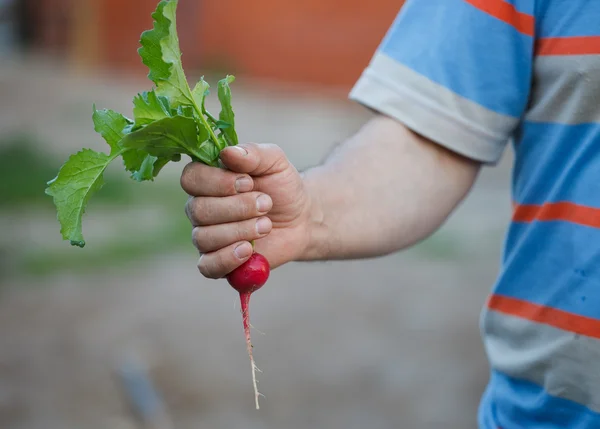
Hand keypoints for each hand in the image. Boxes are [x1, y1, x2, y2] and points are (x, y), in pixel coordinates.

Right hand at [181, 143, 312, 278]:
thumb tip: (227, 152)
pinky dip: (227, 259)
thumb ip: (253, 152)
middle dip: (237, 208)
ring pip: (204, 237)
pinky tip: (248, 250)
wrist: (301, 218)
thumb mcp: (274, 162)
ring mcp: (206, 236)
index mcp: (207, 179)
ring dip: (240, 231)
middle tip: (266, 204)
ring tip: (266, 225)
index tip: (249, 182)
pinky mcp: (217, 261)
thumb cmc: (282, 186)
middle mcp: (200, 208)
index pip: (191, 179)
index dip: (217, 182)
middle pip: (199, 210)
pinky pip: (207, 266)